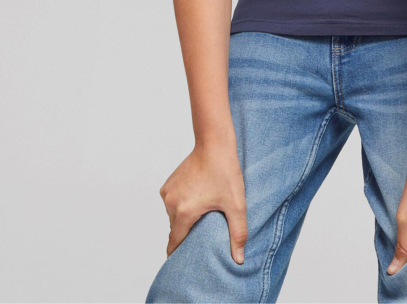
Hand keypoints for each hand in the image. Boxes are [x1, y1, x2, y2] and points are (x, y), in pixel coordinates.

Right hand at [158, 138, 247, 261]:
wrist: (214, 143)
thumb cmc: (225, 172)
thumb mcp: (236, 205)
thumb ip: (238, 234)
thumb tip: (239, 260)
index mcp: (184, 212)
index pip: (174, 242)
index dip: (178, 254)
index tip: (182, 262)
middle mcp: (171, 203)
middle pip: (176, 228)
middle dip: (187, 233)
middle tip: (202, 232)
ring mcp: (167, 192)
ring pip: (173, 215)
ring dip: (185, 217)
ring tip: (202, 213)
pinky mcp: (168, 183)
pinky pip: (172, 202)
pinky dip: (181, 204)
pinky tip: (197, 199)